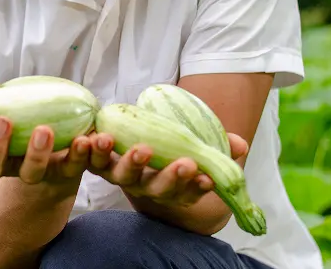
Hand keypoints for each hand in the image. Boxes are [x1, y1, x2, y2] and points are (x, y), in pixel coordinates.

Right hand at [0, 62, 92, 186]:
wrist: (59, 152)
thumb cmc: (19, 120)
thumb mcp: (1, 103)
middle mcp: (6, 167)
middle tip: (1, 122)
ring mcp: (34, 172)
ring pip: (31, 174)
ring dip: (37, 154)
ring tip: (45, 131)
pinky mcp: (65, 172)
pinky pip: (72, 168)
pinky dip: (79, 154)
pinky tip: (86, 138)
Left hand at [87, 131, 249, 207]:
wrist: (131, 142)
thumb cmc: (172, 147)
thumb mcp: (196, 145)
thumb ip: (219, 145)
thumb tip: (240, 144)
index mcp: (172, 188)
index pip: (189, 192)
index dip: (198, 187)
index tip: (207, 176)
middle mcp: (147, 187)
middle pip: (158, 189)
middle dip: (172, 177)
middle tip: (185, 164)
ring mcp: (122, 176)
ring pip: (123, 176)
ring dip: (130, 164)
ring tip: (139, 149)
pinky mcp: (100, 163)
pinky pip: (92, 161)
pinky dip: (90, 152)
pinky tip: (92, 138)